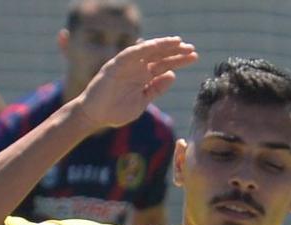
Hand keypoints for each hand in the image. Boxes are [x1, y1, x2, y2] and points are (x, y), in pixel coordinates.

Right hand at [76, 36, 198, 130]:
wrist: (95, 116)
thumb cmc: (116, 111)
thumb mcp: (142, 102)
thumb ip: (156, 89)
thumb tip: (172, 75)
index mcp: (145, 77)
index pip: (165, 65)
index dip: (179, 60)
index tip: (194, 57)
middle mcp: (138, 68)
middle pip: (160, 56)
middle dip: (176, 51)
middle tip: (192, 49)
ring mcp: (127, 65)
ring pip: (148, 51)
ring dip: (163, 45)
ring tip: (178, 42)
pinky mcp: (116, 65)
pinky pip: (131, 53)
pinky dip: (143, 48)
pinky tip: (157, 45)